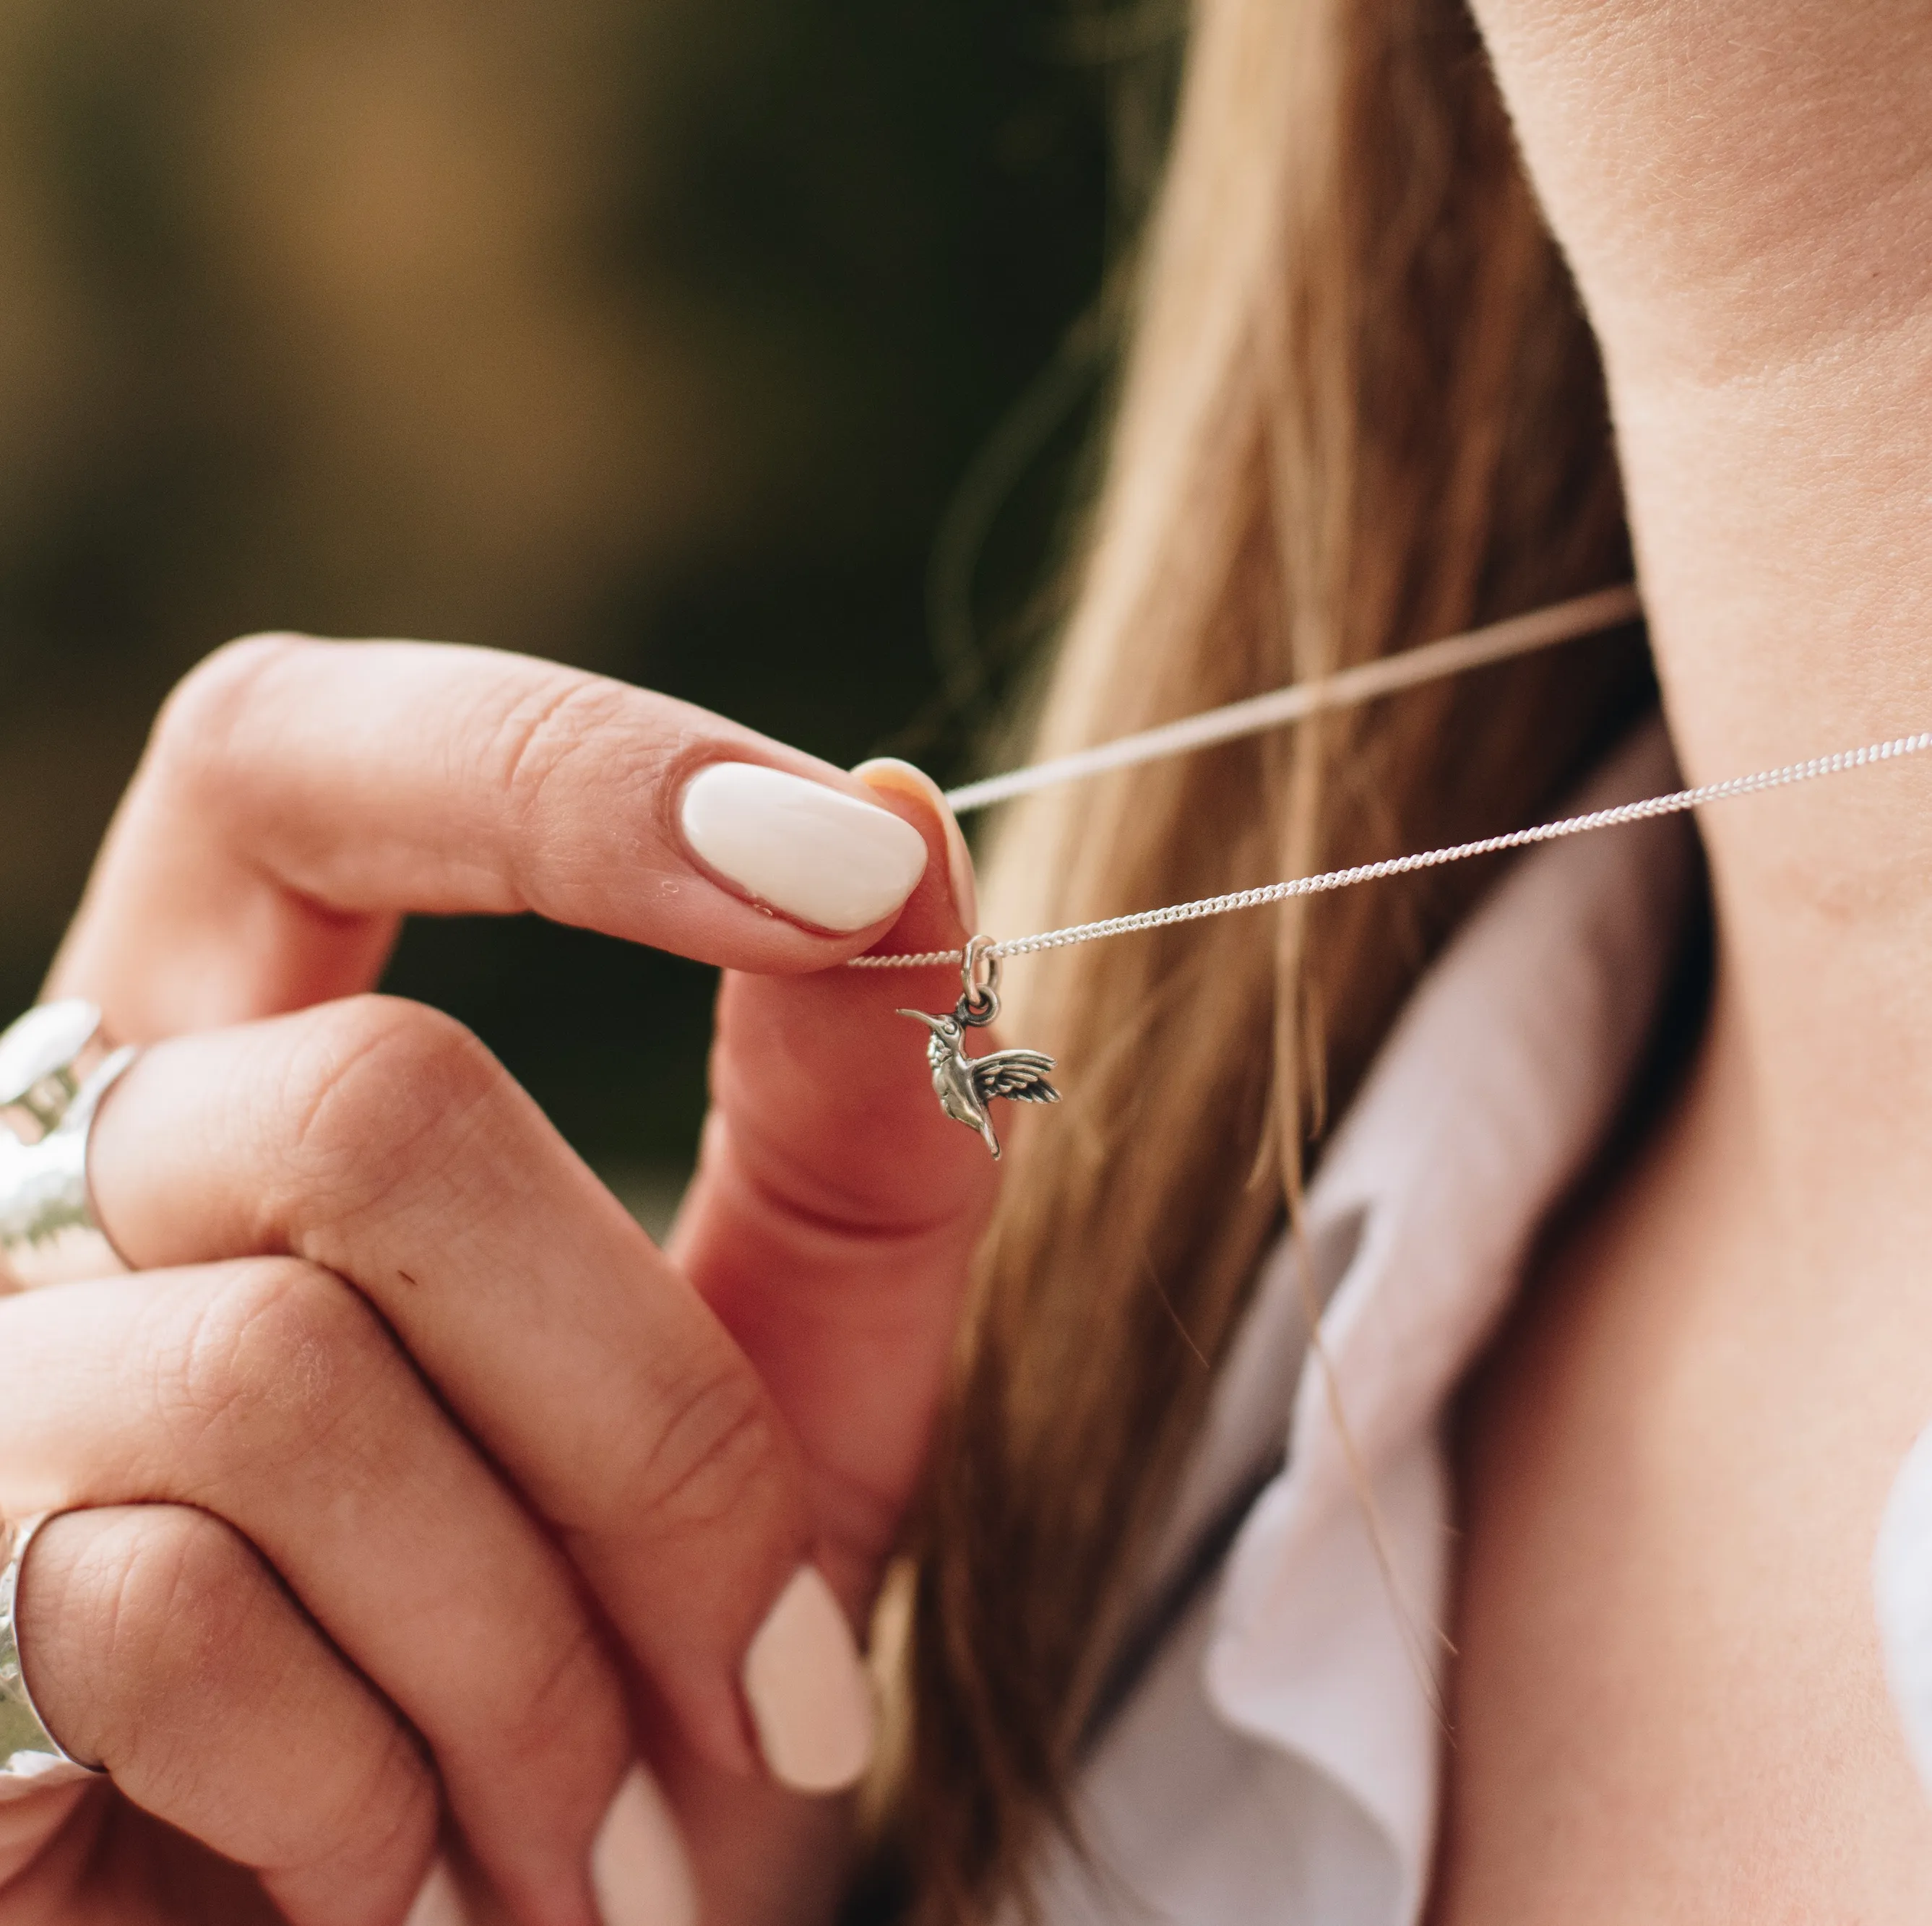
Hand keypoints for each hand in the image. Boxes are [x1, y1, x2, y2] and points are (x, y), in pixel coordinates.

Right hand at [0, 635, 998, 1924]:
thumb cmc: (627, 1676)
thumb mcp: (796, 1391)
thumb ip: (856, 1132)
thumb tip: (910, 805)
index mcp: (255, 1077)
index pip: (305, 764)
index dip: (557, 767)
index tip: (844, 862)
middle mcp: (56, 1191)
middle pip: (368, 1109)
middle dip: (652, 1422)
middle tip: (762, 1672)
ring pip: (280, 1376)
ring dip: (530, 1647)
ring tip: (588, 1821)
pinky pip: (160, 1610)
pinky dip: (369, 1785)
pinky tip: (390, 1871)